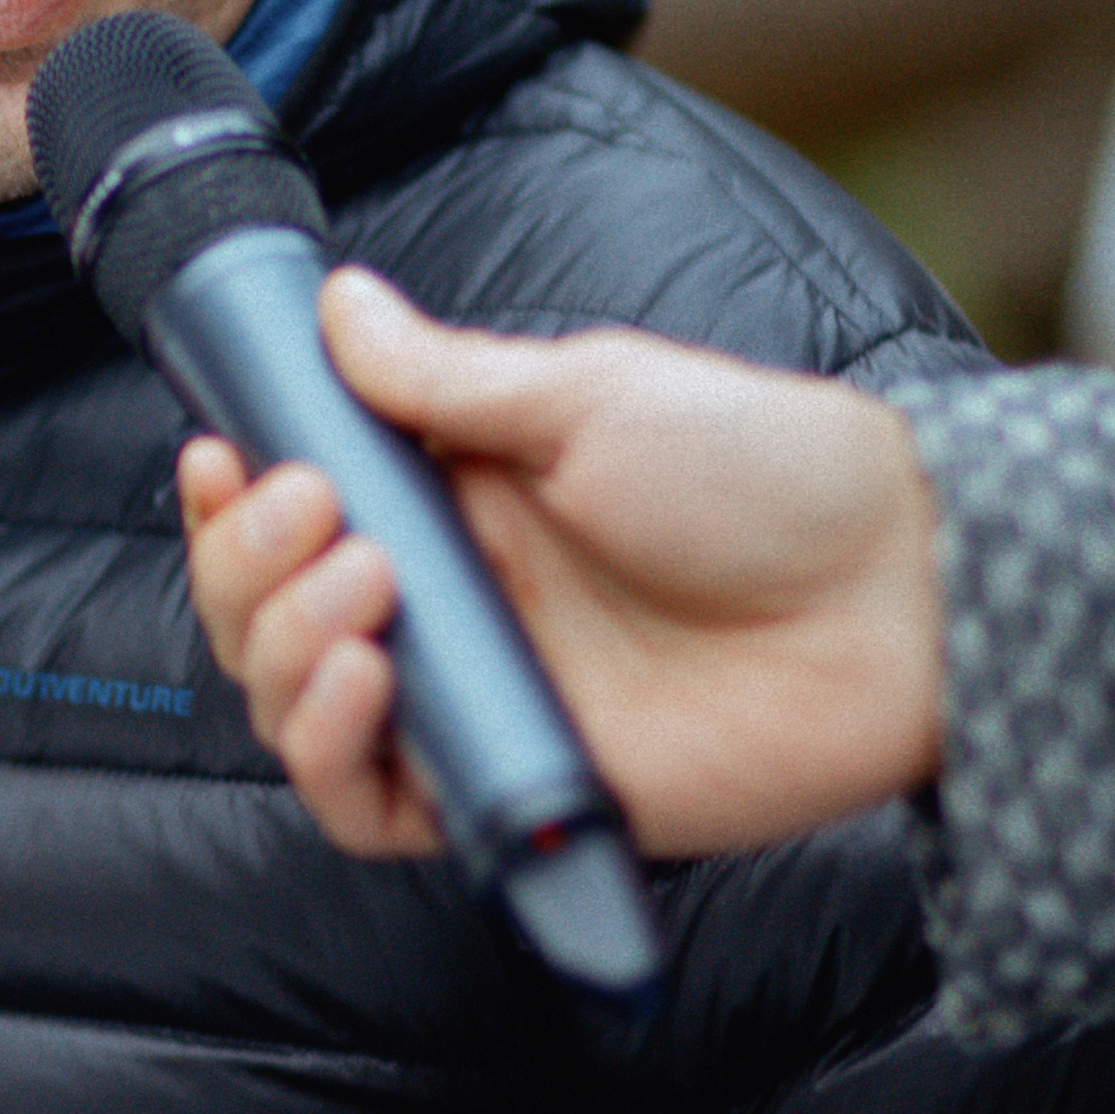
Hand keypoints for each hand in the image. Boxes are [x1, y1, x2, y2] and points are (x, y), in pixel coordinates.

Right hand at [180, 272, 943, 860]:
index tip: (219, 459)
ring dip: (283, 649)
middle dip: (247, 569)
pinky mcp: (512, 792)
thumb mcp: (592, 396)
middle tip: (316, 518)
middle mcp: (453, 605)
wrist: (895, 596)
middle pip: (267, 617)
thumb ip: (446, 378)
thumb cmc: (768, 476)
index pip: (296, 516)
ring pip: (295, 710)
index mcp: (461, 502)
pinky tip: (365, 681)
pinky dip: (331, 749)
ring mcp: (478, 701)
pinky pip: (370, 806)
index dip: (233, 502)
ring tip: (362, 596)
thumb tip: (335, 308)